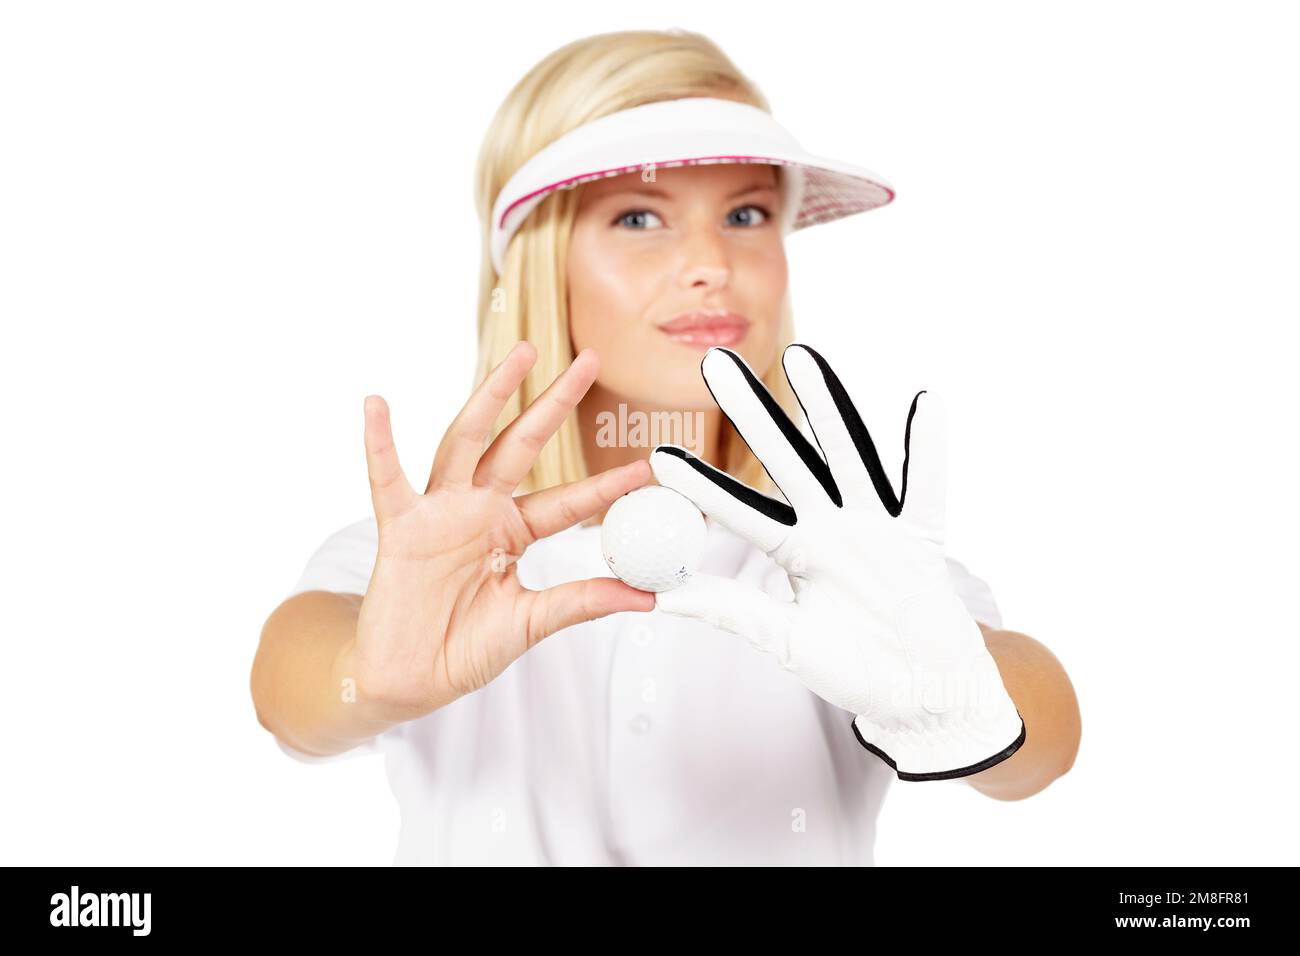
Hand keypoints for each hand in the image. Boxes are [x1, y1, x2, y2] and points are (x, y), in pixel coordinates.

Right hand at [348, 342, 653, 722]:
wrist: (409, 680)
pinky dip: (379, 443)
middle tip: (588, 360)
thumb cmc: (462, 648)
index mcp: (512, 531)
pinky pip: (387, 480)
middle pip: (520, 444)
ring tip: (518, 356)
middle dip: (553, 403)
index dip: (607, 483)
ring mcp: (439, 513)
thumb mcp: (532, 622)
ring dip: (490, 397)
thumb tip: (644, 596)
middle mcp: (478, 510)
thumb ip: (582, 601)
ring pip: (466, 442)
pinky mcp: (400, 528)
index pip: (567, 499)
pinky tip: (376, 405)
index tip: (647, 465)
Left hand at [648, 344, 1024, 780]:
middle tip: (714, 364)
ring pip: (849, 456)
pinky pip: (926, 489)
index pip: (740, 509)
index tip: (657, 454)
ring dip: (828, 407)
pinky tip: (926, 402)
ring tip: (802, 357)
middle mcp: (832, 526)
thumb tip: (654, 597)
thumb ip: (728, 609)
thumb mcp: (782, 638)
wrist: (923, 691)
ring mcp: (877, 526)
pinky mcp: (923, 538)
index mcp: (796, 550)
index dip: (701, 485)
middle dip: (753, 414)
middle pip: (788, 459)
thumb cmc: (854, 666)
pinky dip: (928, 450)